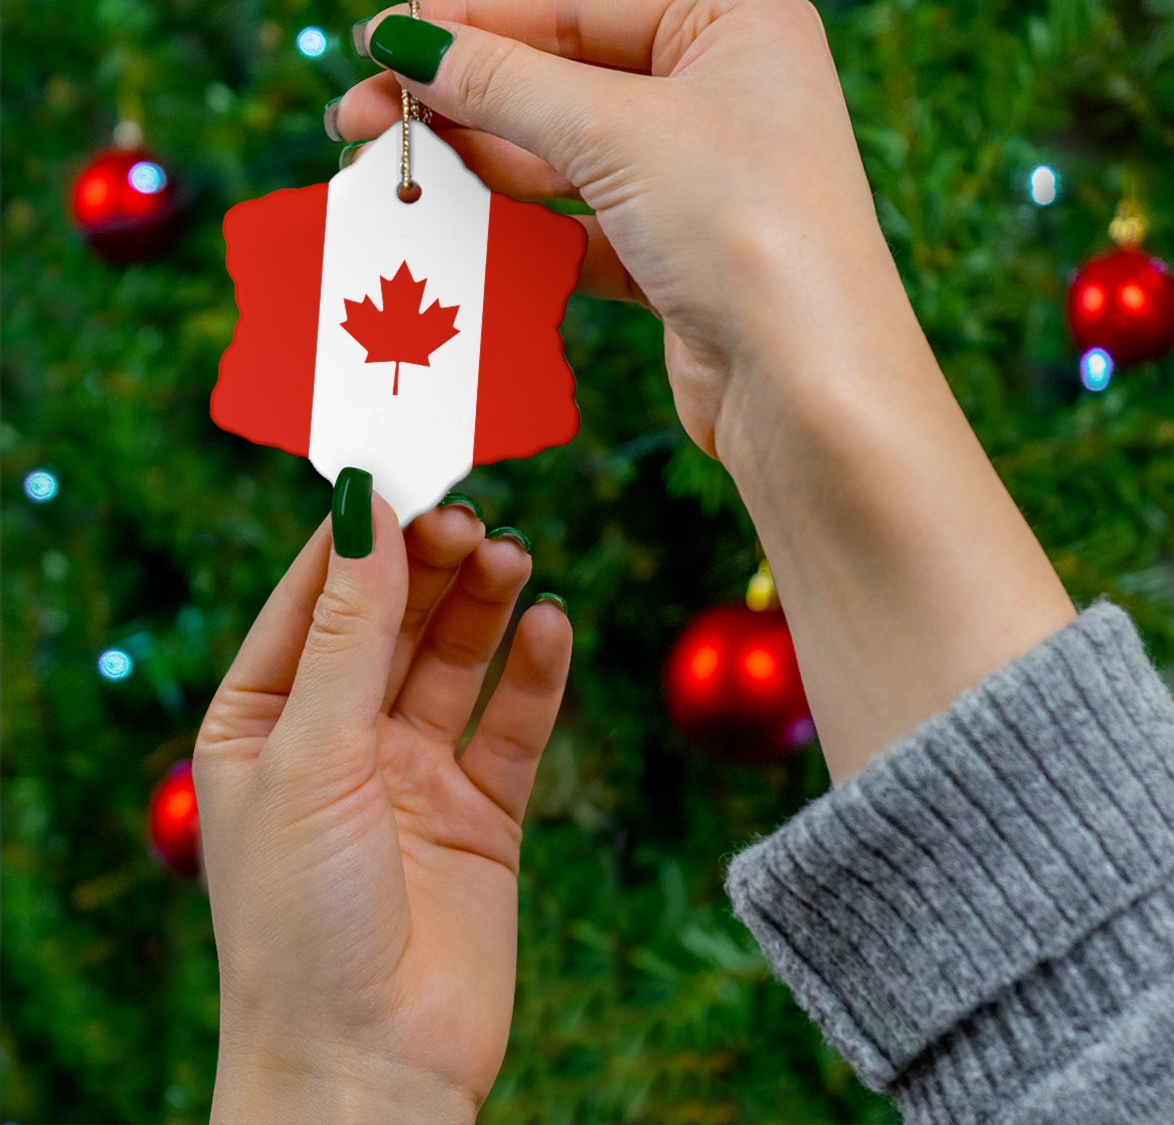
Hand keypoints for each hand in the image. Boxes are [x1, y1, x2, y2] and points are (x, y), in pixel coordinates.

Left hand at [193, 495, 569, 1122]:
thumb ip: (348, 631)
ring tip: (515, 557)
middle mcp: (339, 738)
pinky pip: (512, 723)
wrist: (370, 1069)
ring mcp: (413, 773)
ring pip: (456, 660)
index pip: (314, 597)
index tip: (408, 467)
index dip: (361, 532)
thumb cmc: (301, 920)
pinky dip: (535, 673)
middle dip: (431, 564)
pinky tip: (551, 625)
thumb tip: (366, 508)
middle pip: (393, 619)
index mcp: (265, 720)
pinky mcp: (481, 811)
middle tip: (473, 517)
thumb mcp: (311, 755)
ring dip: (485, 605)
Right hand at [335, 0, 898, 461]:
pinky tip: (465, 232)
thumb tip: (406, 44)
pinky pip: (584, 227)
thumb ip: (505, 84)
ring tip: (400, 176)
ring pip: (568, 159)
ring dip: (485, 168)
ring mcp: (702, 181)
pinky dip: (527, 231)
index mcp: (733, 26)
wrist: (808, 390)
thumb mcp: (617, 133)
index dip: (467, 23)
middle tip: (361, 121)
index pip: (573, 6)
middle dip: (463, 102)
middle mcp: (724, 95)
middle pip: (563, 82)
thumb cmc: (745, 231)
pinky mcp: (680, 258)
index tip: (377, 42)